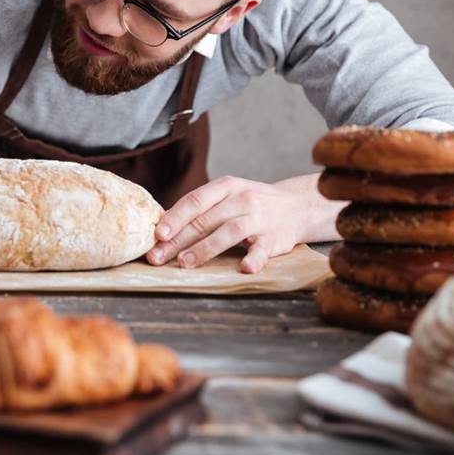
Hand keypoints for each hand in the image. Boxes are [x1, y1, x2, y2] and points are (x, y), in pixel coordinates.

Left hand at [145, 175, 319, 273]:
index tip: (157, 234)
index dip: (175, 218)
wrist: (296, 206)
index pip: (194, 200)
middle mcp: (241, 199)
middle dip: (179, 240)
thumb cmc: (250, 204)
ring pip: (228, 232)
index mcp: (225, 186)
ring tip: (185, 263)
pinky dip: (254, 258)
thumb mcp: (227, 196)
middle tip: (158, 257)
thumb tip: (163, 229)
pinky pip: (263, 249)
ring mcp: (259, 218)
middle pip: (205, 220)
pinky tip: (244, 268)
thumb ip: (201, 209)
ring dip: (205, 249)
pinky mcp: (275, 238)